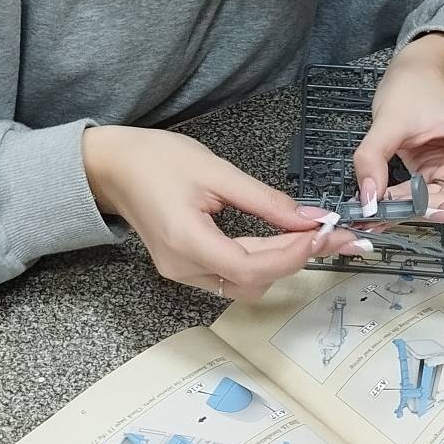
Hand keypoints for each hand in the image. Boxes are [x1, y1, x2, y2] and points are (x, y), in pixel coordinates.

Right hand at [83, 126, 360, 299]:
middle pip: (252, 281)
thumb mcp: (217, 170)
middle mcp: (183, 267)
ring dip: (279, 262)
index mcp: (187, 241)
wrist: (113, 166)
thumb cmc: (157, 159)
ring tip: (308, 234)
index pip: (252, 267)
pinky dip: (259, 260)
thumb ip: (265, 199)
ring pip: (244, 284)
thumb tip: (309, 218)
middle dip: (295, 258)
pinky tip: (280, 239)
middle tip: (330, 233)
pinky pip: (230, 274)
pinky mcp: (184, 267)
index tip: (325, 232)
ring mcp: (182, 272)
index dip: (293, 254)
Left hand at [354, 34, 443, 223]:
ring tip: (378, 210)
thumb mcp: (390, 117)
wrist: (410, 74)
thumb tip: (368, 198)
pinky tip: (379, 205)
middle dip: (431, 211)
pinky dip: (403, 207)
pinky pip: (424, 201)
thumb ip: (374, 156)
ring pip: (443, 206)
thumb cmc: (413, 86)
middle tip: (391, 211)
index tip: (442, 211)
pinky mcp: (435, 176)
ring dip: (414, 213)